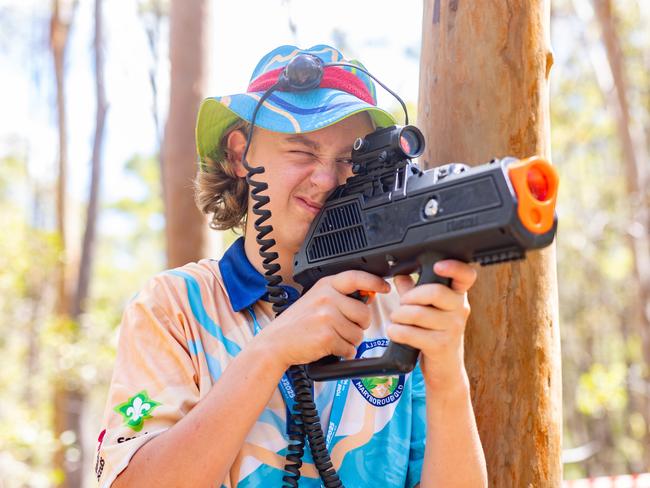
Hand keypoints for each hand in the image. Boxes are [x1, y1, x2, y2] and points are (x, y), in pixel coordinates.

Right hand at [255, 271, 389, 368]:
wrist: (275, 344)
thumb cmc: (296, 324)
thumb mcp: (316, 300)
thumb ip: (340, 297)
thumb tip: (369, 295)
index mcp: (325, 285)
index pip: (356, 277)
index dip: (374, 282)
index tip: (385, 287)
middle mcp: (327, 298)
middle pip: (364, 313)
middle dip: (358, 325)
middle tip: (340, 328)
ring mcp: (327, 316)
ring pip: (359, 334)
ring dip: (349, 341)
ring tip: (330, 337)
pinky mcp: (327, 336)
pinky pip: (350, 348)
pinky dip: (342, 352)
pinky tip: (327, 347)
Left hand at [387, 260, 476, 393]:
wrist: (445, 370)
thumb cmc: (435, 335)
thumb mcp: (427, 310)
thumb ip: (414, 291)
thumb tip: (400, 274)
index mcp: (457, 296)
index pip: (466, 276)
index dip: (454, 267)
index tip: (438, 266)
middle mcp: (459, 310)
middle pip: (435, 291)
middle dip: (409, 297)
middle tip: (402, 304)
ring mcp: (453, 328)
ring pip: (418, 313)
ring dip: (399, 315)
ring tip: (395, 320)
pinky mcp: (441, 346)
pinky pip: (412, 333)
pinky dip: (397, 331)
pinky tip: (394, 331)